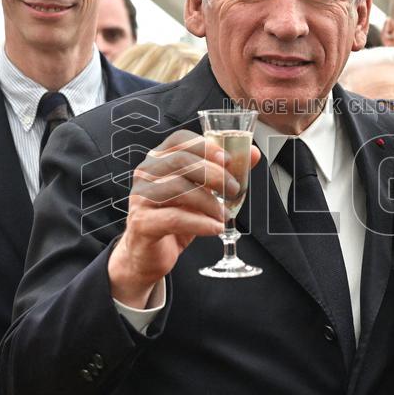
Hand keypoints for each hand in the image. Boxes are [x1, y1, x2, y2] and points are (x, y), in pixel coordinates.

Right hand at [108, 129, 260, 307]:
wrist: (149, 255)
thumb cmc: (175, 219)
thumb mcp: (200, 194)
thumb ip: (223, 173)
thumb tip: (252, 154)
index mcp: (159, 160)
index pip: (180, 139)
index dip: (206, 146)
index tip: (228, 160)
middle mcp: (146, 174)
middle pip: (181, 160)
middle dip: (214, 173)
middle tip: (233, 189)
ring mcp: (141, 197)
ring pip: (179, 188)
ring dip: (210, 202)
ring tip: (225, 215)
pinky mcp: (142, 222)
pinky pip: (174, 218)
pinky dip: (201, 223)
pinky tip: (215, 228)